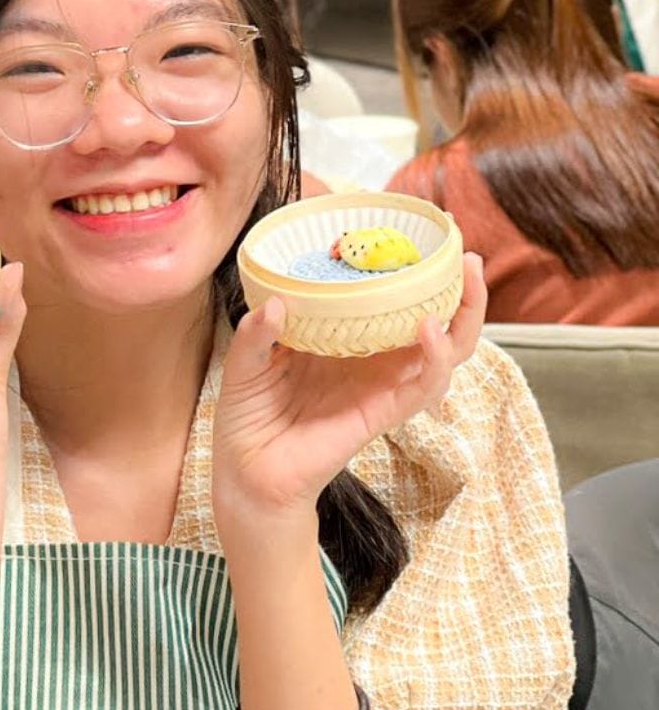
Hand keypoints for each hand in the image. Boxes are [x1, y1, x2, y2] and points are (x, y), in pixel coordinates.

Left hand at [212, 254, 486, 522]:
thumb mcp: (244, 362)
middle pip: (436, 322)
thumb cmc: (248, 415)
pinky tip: (429, 329)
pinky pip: (424, 387)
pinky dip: (436, 359)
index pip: (392, 302)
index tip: (426, 236)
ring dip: (465, 316)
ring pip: (446, 352)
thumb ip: (257, 332)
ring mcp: (382, 387)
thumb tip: (276, 302)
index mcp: (344, 339)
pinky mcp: (383, 414)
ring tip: (462, 281)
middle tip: (464, 255)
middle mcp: (371, 360)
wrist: (246, 472)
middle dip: (460, 290)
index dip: (414, 274)